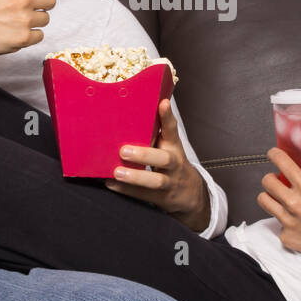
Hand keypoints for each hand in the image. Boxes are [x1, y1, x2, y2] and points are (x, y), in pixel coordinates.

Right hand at [0, 0, 56, 56]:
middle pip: (51, 0)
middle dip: (44, 4)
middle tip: (32, 8)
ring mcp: (24, 19)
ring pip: (46, 19)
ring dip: (35, 21)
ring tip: (17, 22)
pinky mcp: (23, 37)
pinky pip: (40, 35)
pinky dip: (31, 36)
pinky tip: (16, 32)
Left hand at [104, 98, 207, 229]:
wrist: (190, 193)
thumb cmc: (172, 163)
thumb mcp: (169, 146)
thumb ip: (157, 132)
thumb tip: (133, 111)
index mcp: (174, 147)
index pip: (172, 130)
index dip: (167, 117)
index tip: (162, 103)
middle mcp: (174, 163)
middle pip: (164, 159)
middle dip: (144, 155)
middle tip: (124, 150)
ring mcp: (169, 182)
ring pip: (156, 181)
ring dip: (135, 177)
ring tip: (117, 172)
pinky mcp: (161, 198)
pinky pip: (143, 195)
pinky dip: (126, 190)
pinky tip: (111, 184)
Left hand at [257, 139, 300, 270]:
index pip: (281, 163)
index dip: (274, 155)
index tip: (274, 154)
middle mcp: (293, 204)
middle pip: (266, 182)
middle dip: (271, 177)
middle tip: (278, 179)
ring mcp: (288, 222)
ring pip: (264, 201)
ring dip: (270, 196)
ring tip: (279, 197)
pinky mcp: (286, 237)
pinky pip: (276, 224)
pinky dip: (283, 220)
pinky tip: (295, 220)